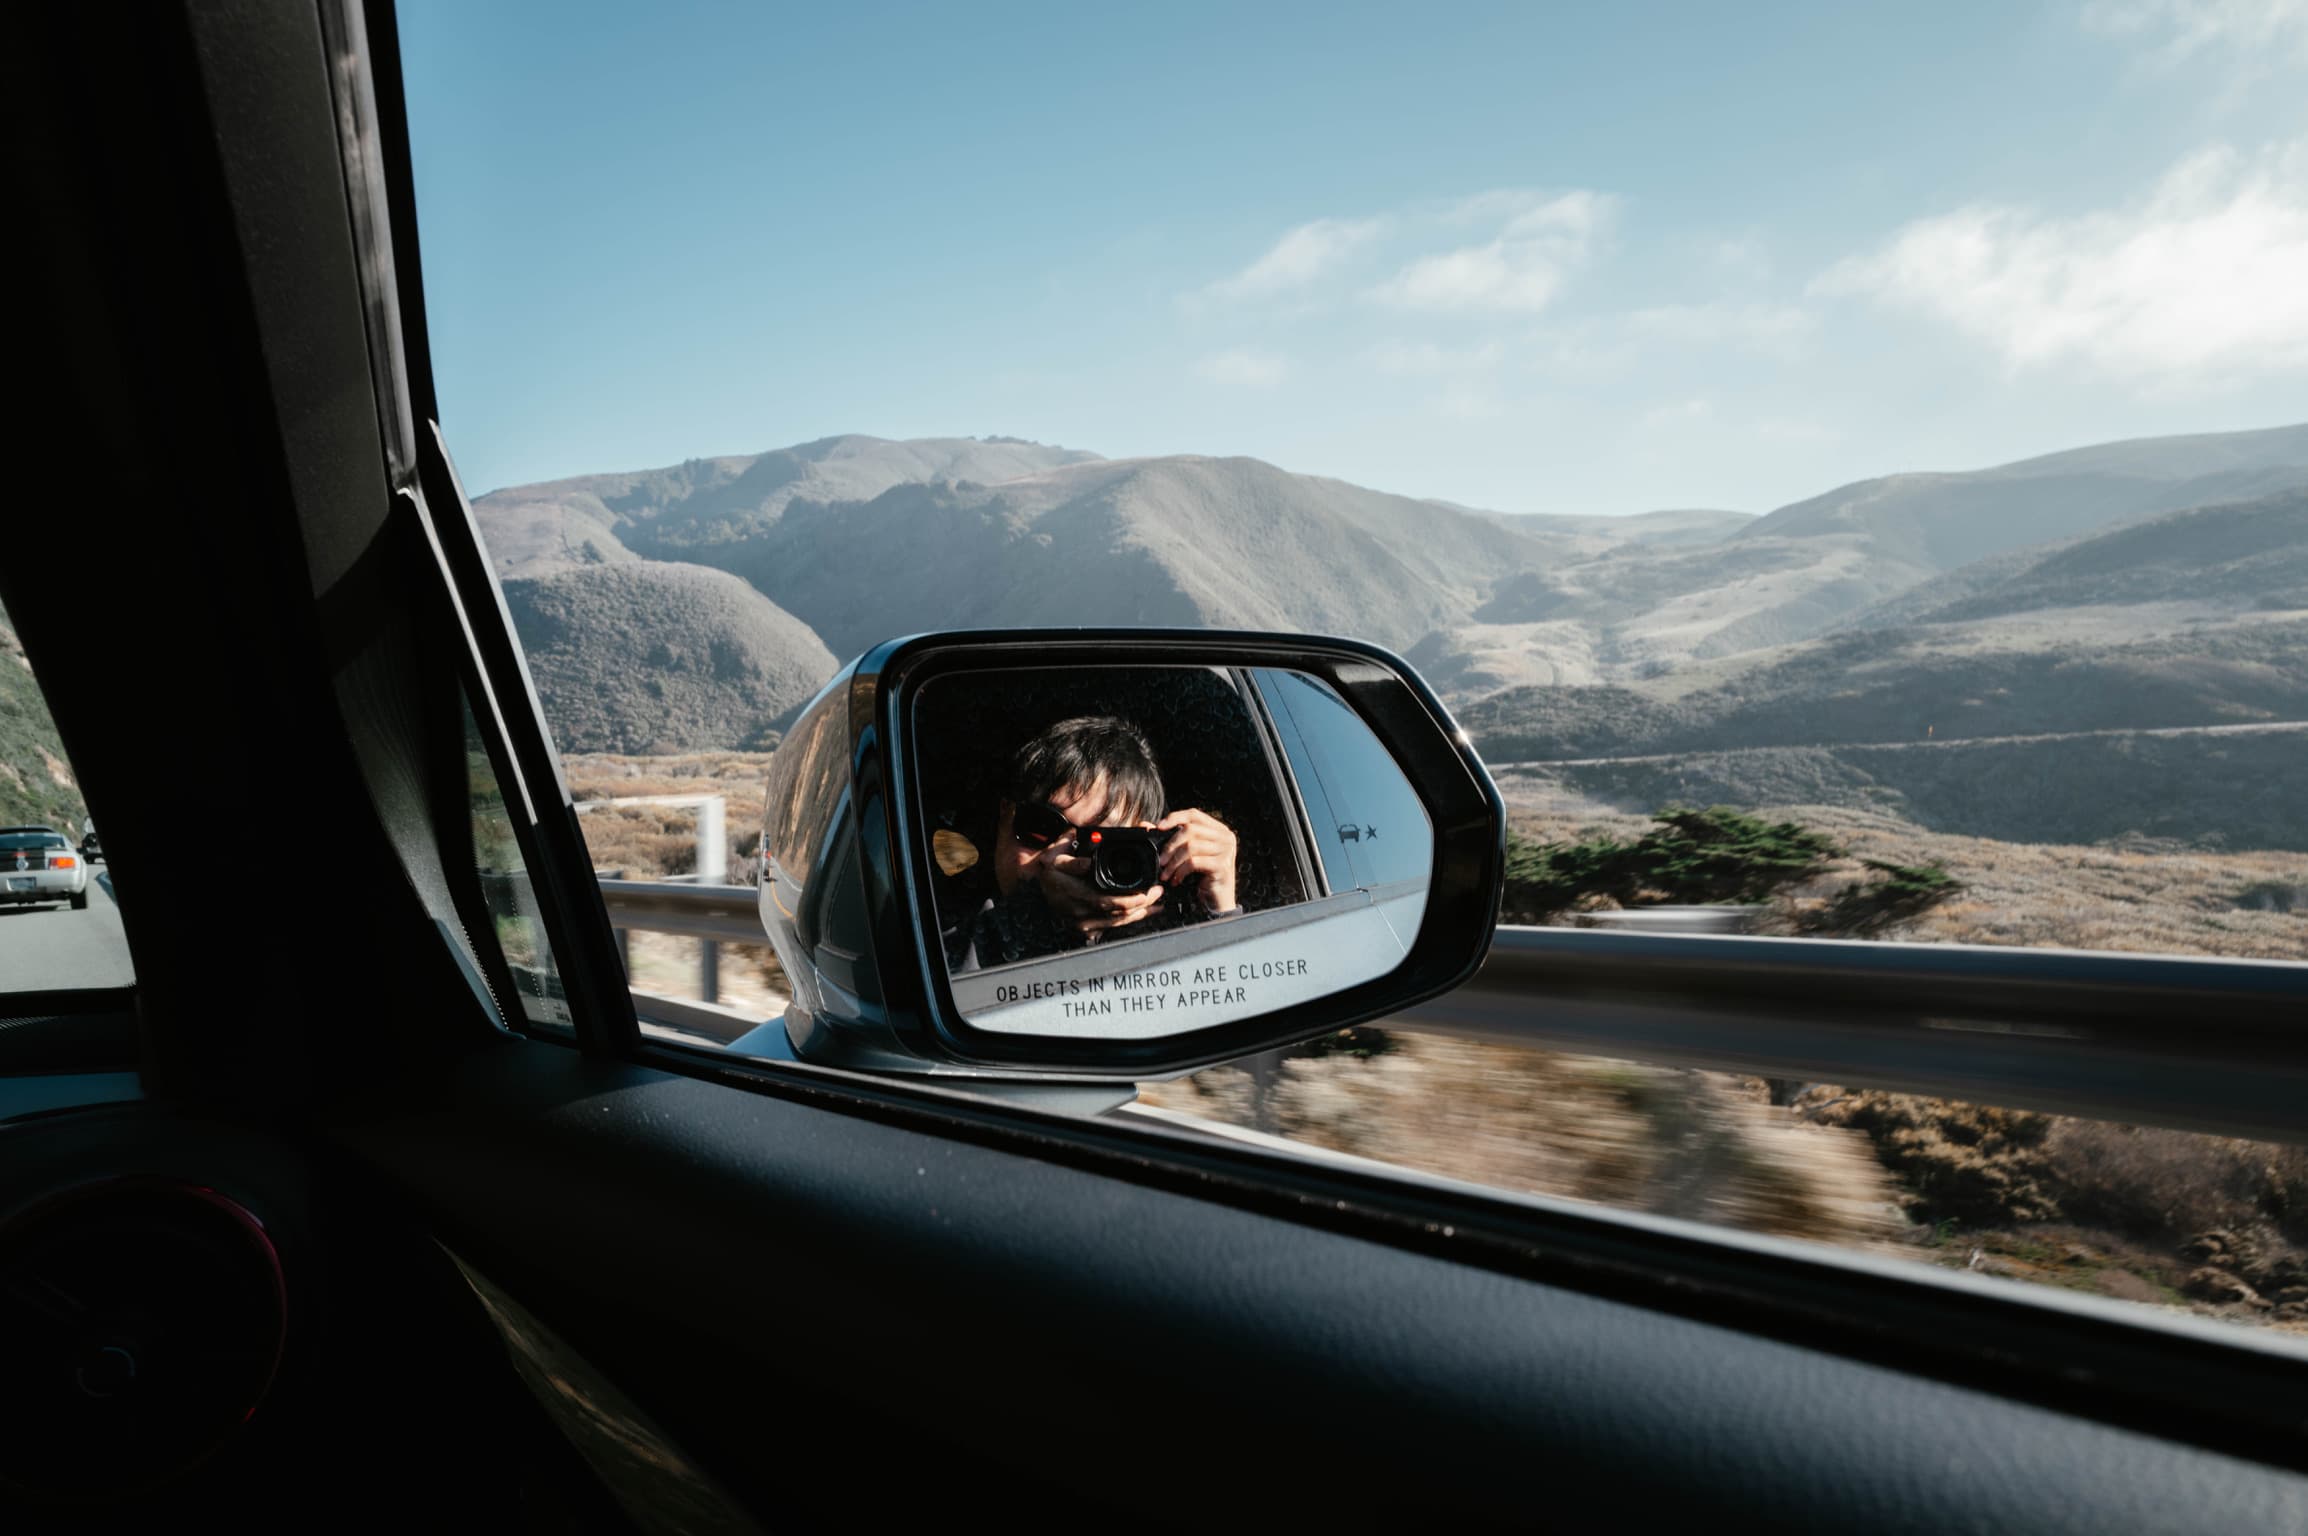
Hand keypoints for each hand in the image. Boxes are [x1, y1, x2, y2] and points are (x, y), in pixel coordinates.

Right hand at [1034, 855, 1166, 935]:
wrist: (1038, 886)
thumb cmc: (1051, 868)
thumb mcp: (1056, 857)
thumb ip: (1073, 860)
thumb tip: (1088, 863)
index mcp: (1075, 893)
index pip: (1110, 902)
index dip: (1133, 900)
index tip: (1149, 892)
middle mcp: (1078, 912)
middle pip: (1118, 913)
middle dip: (1143, 905)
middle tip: (1158, 894)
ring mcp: (1081, 923)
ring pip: (1116, 922)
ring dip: (1139, 914)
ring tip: (1156, 905)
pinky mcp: (1083, 929)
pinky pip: (1110, 927)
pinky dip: (1127, 920)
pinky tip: (1140, 913)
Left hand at [1154, 808, 1236, 912]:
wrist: (1216, 903)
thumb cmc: (1201, 878)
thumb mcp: (1187, 856)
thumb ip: (1171, 839)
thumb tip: (1146, 825)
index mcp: (1218, 830)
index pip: (1194, 814)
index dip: (1175, 818)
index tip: (1158, 827)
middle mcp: (1226, 837)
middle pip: (1191, 829)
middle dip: (1171, 845)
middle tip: (1161, 861)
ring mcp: (1226, 851)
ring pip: (1191, 846)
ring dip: (1174, 861)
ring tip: (1166, 874)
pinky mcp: (1223, 866)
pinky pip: (1194, 862)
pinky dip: (1181, 871)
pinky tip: (1176, 880)